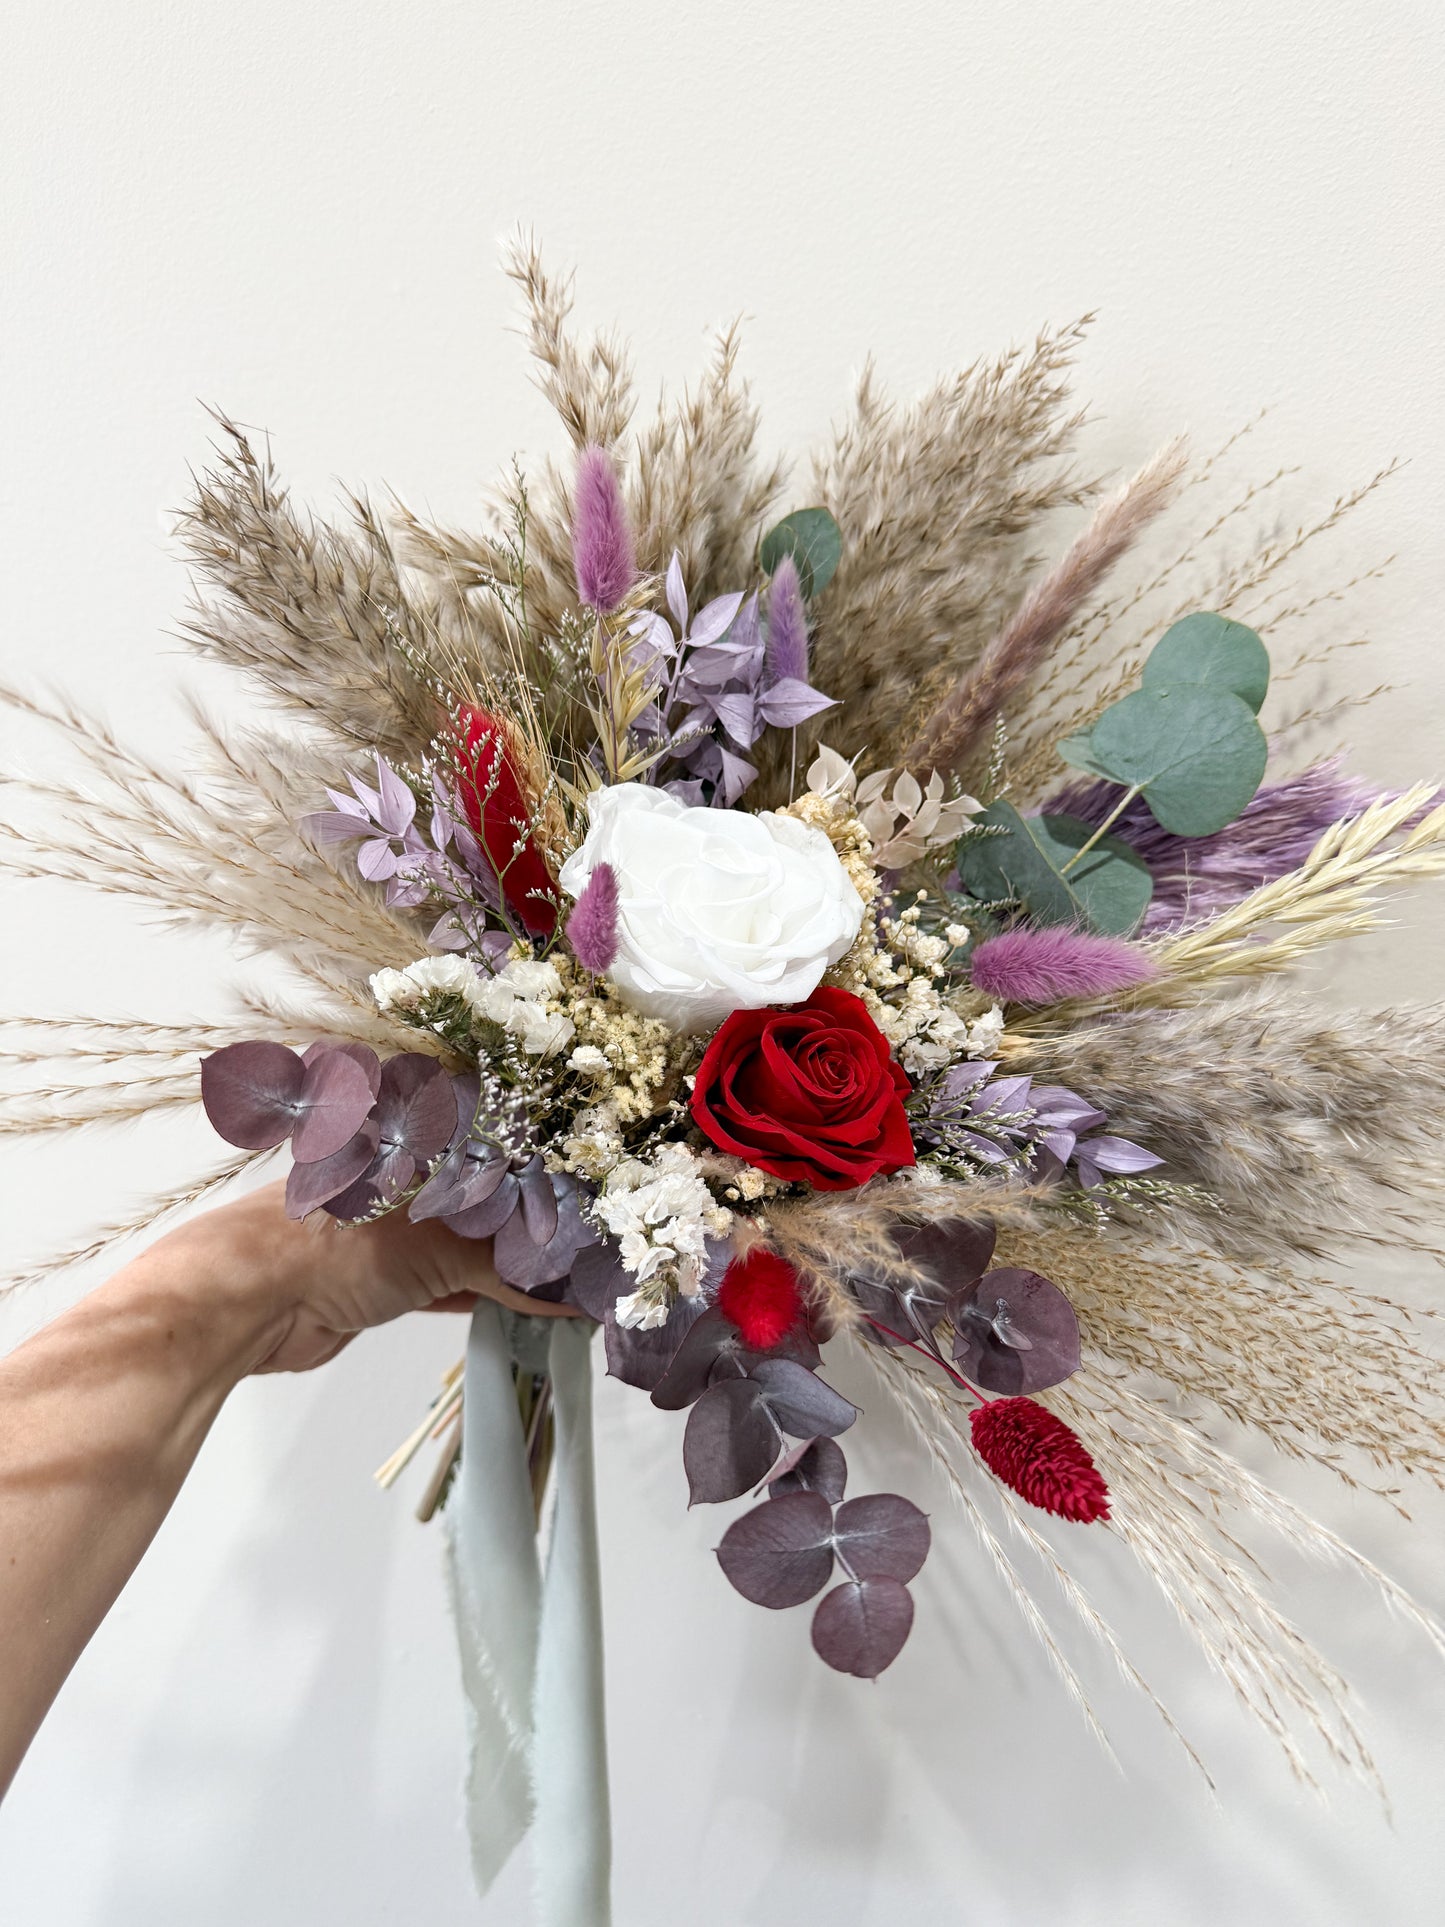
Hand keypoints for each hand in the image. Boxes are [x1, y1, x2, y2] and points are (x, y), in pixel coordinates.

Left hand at [148, 1180, 579, 1375]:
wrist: (248, 1302)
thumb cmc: (339, 1245)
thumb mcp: (441, 1246)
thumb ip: (509, 1266)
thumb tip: (574, 1290)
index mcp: (420, 1140)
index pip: (505, 1142)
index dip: (555, 1167)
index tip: (606, 1189)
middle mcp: (413, 1175)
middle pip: (495, 1198)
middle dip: (544, 1224)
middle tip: (606, 1245)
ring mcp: (399, 1229)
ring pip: (478, 1244)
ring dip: (523, 1266)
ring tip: (584, 1280)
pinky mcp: (389, 1281)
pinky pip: (457, 1285)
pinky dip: (495, 1297)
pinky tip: (541, 1309)